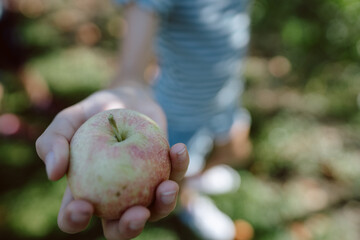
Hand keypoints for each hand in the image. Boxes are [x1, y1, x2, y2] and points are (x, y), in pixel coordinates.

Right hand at [35, 86, 188, 239]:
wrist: (128, 98)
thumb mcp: (69, 119)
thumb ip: (52, 140)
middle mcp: (115, 196)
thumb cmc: (95, 112)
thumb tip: (53, 173)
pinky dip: (179, 166)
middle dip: (128, 228)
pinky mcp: (165, 172)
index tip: (85, 205)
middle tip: (138, 213)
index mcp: (87, 190)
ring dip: (164, 205)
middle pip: (119, 228)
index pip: (75, 217)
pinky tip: (178, 149)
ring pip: (154, 211)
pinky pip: (175, 176)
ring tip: (168, 187)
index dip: (76, 220)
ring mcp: (143, 188)